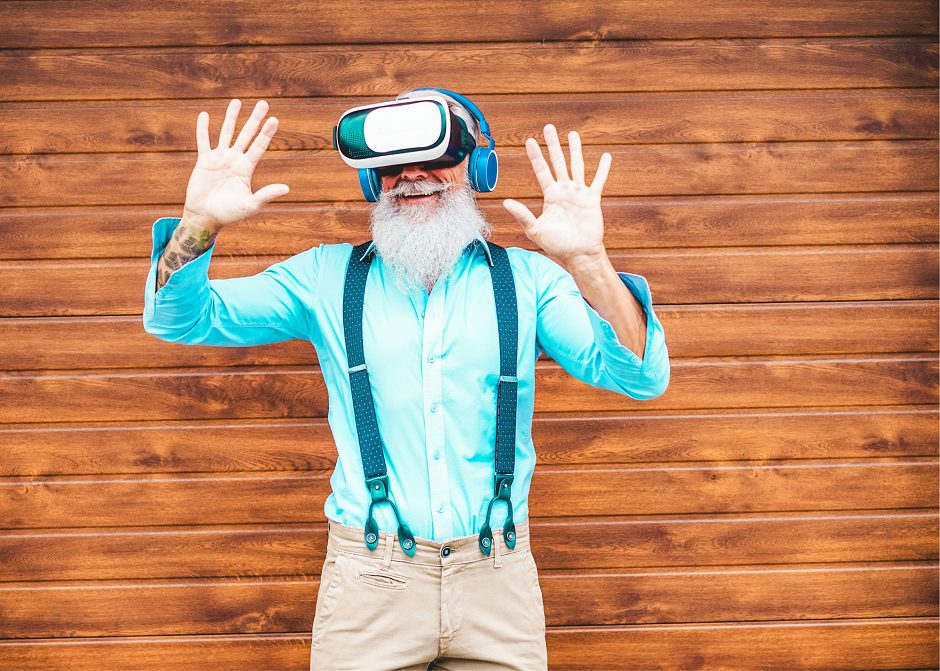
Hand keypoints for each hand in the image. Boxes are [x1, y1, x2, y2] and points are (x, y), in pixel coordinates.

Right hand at [182, 98, 289, 228]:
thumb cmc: (229, 214)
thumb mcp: (251, 205)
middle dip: (254, 119)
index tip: (274, 119)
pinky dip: (203, 128)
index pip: (259, 146)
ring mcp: (219, 158)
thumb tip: (287, 188)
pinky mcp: (204, 161)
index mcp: (247, 168)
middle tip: (263, 103)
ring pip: (226, 133)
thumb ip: (266, 195)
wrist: (206, 217)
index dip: (266, 133)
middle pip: (247, 135)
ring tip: (237, 102)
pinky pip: (203, 141)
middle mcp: (235, 160)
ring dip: (231, 117)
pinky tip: (205, 114)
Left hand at [502, 124, 611, 267]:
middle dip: (553, 145)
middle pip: (558, 162)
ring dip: (575, 150)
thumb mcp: (535, 230)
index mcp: (550, 196)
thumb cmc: (556, 245)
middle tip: (549, 128)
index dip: (536, 156)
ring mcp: (578, 193)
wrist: (578, 254)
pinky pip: (598, 181)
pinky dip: (602, 169)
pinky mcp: (592, 199)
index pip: (541, 171)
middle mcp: (564, 191)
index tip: (529, 141)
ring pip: (577, 166)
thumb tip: (506, 203)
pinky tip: (606, 156)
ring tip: (573, 134)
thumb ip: (522, 215)